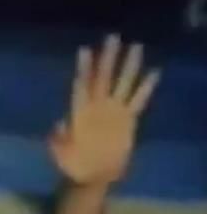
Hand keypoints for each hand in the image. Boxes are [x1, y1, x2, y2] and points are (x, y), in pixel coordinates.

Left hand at [49, 34, 158, 186]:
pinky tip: (154, 73)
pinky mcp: (127, 119)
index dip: (83, 69)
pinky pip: (138, 101)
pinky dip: (145, 88)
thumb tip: (59, 124)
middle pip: (103, 77)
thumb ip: (59, 139)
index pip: (82, 85)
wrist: (90, 176)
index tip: (84, 50)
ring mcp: (113, 111)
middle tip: (111, 37)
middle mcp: (97, 106)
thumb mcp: (60, 153)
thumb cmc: (72, 164)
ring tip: (135, 46)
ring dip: (128, 66)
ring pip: (122, 84)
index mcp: (80, 112)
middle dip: (107, 58)